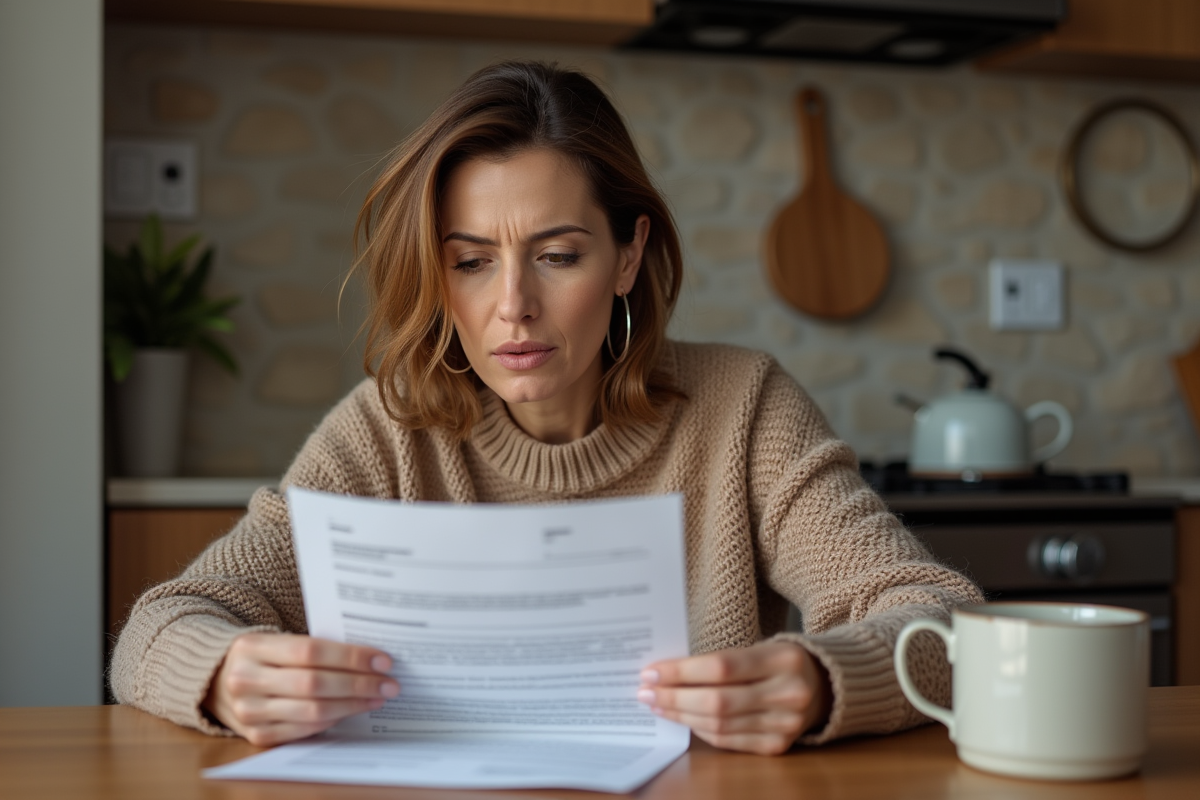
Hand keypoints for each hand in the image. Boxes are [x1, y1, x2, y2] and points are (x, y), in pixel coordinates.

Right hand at [202, 633, 398, 745]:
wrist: (216, 680)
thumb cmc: (263, 655)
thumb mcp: (277, 640)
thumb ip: (314, 646)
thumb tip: (370, 657)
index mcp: (252, 646)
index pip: (310, 651)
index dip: (350, 657)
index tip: (383, 660)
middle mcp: (245, 680)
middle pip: (314, 684)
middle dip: (359, 684)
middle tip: (390, 683)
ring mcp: (248, 712)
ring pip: (312, 712)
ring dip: (352, 706)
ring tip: (378, 697)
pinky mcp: (255, 736)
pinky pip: (304, 730)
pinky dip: (332, 721)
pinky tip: (352, 711)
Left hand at [637, 641, 831, 755]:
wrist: (824, 686)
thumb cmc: (778, 661)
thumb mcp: (760, 648)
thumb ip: (721, 661)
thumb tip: (666, 673)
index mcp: (783, 658)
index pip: (721, 667)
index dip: (681, 672)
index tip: (651, 672)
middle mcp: (789, 693)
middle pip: (718, 701)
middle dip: (674, 698)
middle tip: (646, 692)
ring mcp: (786, 724)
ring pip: (720, 725)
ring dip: (682, 716)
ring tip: (658, 705)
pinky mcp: (778, 746)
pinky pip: (729, 741)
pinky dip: (701, 730)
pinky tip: (684, 719)